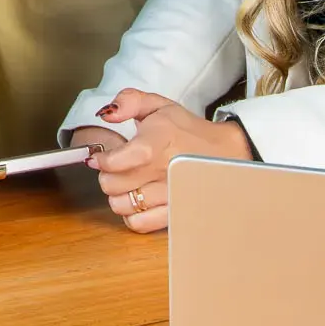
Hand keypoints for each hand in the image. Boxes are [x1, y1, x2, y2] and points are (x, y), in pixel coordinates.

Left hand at [79, 88, 254, 233]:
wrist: (224, 152)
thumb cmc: (186, 130)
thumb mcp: (158, 105)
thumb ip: (129, 101)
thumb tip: (107, 114)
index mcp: (156, 142)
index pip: (115, 162)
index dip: (102, 161)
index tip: (100, 157)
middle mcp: (162, 171)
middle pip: (112, 185)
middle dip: (107, 175)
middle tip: (115, 169)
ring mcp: (168, 195)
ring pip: (121, 206)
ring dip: (118, 195)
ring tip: (128, 184)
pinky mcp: (174, 213)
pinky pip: (139, 224)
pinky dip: (132, 214)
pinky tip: (138, 201)